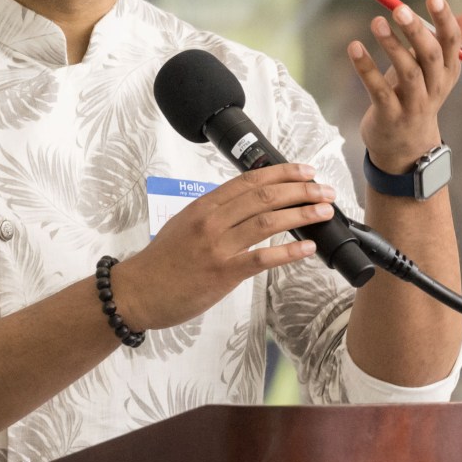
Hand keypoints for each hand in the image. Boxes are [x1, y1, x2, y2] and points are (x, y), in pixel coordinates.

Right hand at [110, 163, 336, 330]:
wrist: (137, 291)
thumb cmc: (162, 261)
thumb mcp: (184, 224)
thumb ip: (215, 213)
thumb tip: (247, 206)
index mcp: (204, 205)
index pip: (249, 181)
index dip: (282, 173)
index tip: (306, 170)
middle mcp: (212, 221)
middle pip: (264, 196)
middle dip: (300, 190)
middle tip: (324, 189)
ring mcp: (217, 246)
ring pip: (267, 221)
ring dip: (301, 214)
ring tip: (324, 211)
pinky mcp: (222, 273)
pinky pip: (261, 258)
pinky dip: (288, 252)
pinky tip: (308, 248)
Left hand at [348, 0, 461, 171]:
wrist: (406, 146)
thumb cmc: (420, 93)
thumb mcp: (438, 66)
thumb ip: (458, 34)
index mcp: (448, 70)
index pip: (451, 41)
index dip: (444, 18)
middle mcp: (435, 86)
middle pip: (429, 56)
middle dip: (416, 31)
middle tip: (398, 8)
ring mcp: (414, 103)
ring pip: (407, 72)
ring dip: (391, 46)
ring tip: (376, 22)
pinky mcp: (390, 115)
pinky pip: (379, 90)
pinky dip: (366, 68)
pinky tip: (354, 47)